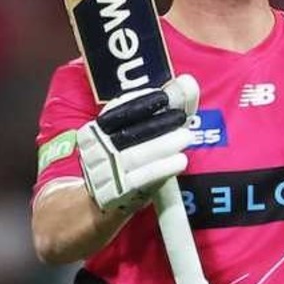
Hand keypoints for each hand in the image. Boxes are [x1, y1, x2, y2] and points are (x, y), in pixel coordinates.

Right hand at [77, 75, 199, 213]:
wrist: (104, 201)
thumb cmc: (128, 158)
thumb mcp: (139, 133)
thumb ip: (164, 107)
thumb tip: (188, 81)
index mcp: (95, 130)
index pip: (116, 111)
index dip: (139, 102)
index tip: (162, 96)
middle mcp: (95, 150)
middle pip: (127, 133)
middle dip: (156, 124)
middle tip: (182, 118)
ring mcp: (103, 173)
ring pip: (134, 156)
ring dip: (162, 146)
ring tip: (185, 137)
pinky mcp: (115, 195)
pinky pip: (140, 180)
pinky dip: (161, 169)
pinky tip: (180, 161)